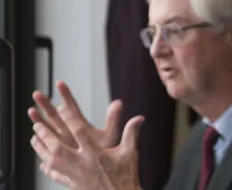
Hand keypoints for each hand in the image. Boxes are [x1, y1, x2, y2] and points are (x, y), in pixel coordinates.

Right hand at [28, 81, 122, 148]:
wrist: (101, 169)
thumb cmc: (106, 151)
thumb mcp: (110, 133)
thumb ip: (113, 119)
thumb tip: (119, 103)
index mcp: (81, 125)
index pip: (73, 107)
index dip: (66, 95)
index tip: (60, 83)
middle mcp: (70, 130)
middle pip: (56, 115)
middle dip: (46, 104)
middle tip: (37, 94)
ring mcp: (64, 140)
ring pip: (49, 128)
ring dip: (40, 119)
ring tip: (31, 110)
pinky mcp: (60, 151)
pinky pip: (48, 143)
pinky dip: (40, 139)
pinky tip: (33, 133)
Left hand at [29, 82, 143, 189]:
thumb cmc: (126, 177)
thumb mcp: (131, 153)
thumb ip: (132, 133)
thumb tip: (139, 118)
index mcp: (96, 154)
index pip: (80, 132)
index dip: (70, 119)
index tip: (61, 108)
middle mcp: (83, 163)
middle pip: (58, 147)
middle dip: (47, 135)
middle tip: (38, 124)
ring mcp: (75, 175)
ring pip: (52, 161)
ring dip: (41, 149)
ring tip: (34, 139)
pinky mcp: (73, 184)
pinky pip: (55, 175)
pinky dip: (47, 168)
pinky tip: (42, 164)